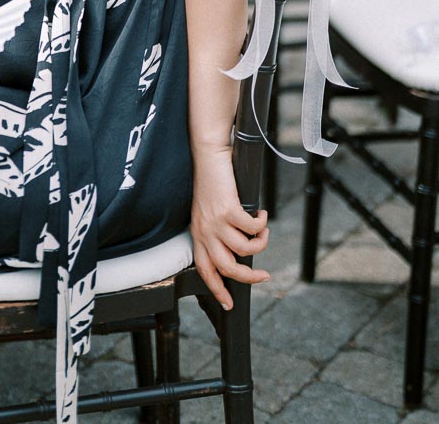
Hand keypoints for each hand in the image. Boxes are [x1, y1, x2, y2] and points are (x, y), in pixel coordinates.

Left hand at [190, 148, 269, 310]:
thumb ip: (218, 232)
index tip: (229, 305)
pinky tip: (263, 214)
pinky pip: (253, 229)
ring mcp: (216, 221)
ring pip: (244, 250)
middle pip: (227, 268)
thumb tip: (240, 252)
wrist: (209, 156)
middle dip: (249, 278)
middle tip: (265, 276)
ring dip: (261, 244)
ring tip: (263, 233)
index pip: (205, 270)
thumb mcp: (207, 212)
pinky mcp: (229, 209)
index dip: (217, 290)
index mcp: (197, 234)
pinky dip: (262, 224)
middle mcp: (204, 231)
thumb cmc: (211, 183)